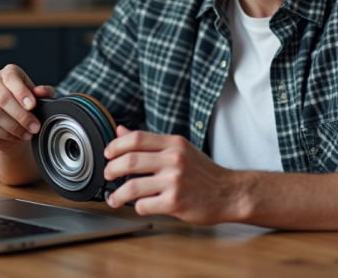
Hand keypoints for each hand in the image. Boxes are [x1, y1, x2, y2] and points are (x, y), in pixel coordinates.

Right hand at [0, 64, 54, 151]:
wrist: (8, 121)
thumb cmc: (24, 105)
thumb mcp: (38, 97)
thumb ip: (44, 93)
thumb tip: (41, 92)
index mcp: (8, 72)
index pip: (12, 79)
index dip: (22, 93)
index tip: (32, 106)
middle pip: (3, 98)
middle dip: (21, 115)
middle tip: (34, 127)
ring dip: (13, 127)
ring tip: (27, 134)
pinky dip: (3, 134)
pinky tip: (15, 136)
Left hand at [103, 125, 242, 224]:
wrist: (229, 192)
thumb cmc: (203, 172)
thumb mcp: (179, 149)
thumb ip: (150, 142)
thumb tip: (121, 130)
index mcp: (174, 144)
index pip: (136, 138)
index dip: (116, 145)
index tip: (108, 153)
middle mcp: (174, 160)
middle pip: (130, 160)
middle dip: (111, 169)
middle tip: (108, 175)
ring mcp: (175, 182)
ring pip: (132, 186)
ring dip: (117, 194)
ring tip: (114, 198)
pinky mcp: (175, 203)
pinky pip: (144, 205)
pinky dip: (136, 207)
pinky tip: (138, 206)